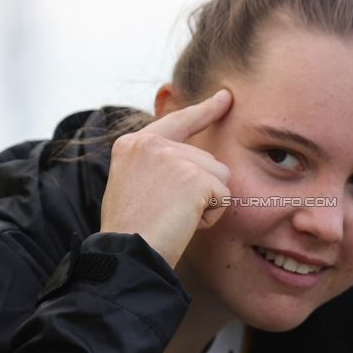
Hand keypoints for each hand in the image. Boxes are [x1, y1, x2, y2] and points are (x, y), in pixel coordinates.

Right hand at [100, 89, 232, 267]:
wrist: (126, 255)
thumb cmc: (132, 231)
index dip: (205, 110)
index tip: (226, 97)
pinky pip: (224, 196)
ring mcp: (173, 157)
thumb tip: (196, 156)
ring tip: (174, 218)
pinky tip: (184, 224)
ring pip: (220, 176)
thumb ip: (157, 163)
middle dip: (199, 189)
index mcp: (133, 143)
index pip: (178, 120)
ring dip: (206, 203)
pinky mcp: (195, 177)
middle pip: (207, 159)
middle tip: (166, 213)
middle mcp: (151, 143)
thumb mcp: (134, 184)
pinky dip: (211, 217)